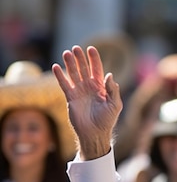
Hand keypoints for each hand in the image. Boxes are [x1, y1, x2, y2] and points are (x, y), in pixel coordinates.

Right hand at [52, 45, 122, 159]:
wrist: (95, 133)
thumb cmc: (107, 120)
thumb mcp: (115, 104)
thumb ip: (113, 90)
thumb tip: (110, 75)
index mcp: (101, 87)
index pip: (97, 69)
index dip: (94, 59)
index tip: (91, 49)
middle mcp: (90, 87)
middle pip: (84, 69)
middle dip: (80, 58)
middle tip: (76, 48)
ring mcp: (79, 91)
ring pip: (73, 74)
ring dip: (70, 64)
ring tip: (66, 53)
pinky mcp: (70, 98)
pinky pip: (64, 84)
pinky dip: (60, 76)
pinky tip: (56, 66)